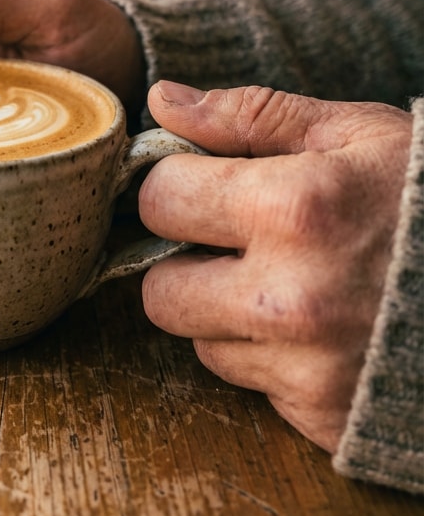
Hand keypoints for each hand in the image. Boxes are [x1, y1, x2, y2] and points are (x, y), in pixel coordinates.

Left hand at [138, 81, 411, 452]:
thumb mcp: (356, 133)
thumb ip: (251, 116)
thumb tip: (162, 101)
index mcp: (293, 209)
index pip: (160, 199)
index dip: (176, 186)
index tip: (202, 185)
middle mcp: (289, 297)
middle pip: (158, 289)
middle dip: (186, 260)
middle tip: (238, 241)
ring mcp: (306, 366)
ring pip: (199, 340)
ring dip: (225, 311)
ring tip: (292, 281)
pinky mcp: (321, 414)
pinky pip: (248, 383)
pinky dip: (267, 355)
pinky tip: (319, 326)